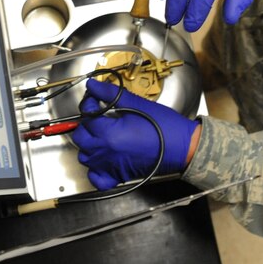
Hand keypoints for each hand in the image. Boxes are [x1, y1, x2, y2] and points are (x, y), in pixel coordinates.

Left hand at [71, 79, 199, 190]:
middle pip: (80, 137)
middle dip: (85, 124)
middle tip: (96, 116)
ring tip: (99, 134)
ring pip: (85, 157)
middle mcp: (106, 152)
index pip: (86, 116)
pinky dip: (94, 171)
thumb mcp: (136, 104)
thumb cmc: (164, 126)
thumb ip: (111, 94)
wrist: (182, 146)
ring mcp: (110, 166)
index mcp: (109, 133)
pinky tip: (101, 159)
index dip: (88, 104)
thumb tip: (94, 85)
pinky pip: (97, 179)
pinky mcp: (119, 176)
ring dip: (88, 144)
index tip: (95, 98)